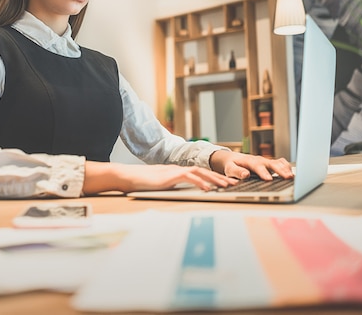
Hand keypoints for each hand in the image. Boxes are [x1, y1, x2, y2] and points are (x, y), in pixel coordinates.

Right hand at [83, 161, 238, 194]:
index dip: (213, 177)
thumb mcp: (160, 185)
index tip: (225, 183)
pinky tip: (207, 189)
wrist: (128, 177)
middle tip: (233, 183)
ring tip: (225, 186)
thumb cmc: (141, 183)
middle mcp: (177, 169)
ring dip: (213, 179)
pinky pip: (188, 177)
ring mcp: (173, 171)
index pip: (199, 172)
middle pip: (203, 171)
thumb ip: (171, 186)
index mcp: (176, 171)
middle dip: (219, 177)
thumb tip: (182, 192)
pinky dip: (199, 182)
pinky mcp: (169, 176)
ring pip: (199, 172)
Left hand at [208, 150, 292, 180]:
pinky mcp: (270, 163)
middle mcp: (259, 160)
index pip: (257, 167)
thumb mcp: (230, 169)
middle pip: (271, 164)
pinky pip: (280, 163)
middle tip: (287, 177)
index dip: (263, 173)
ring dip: (285, 169)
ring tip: (292, 176)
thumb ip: (236, 172)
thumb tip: (245, 175)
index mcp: (249, 161)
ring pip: (278, 163)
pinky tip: (292, 174)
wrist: (233, 159)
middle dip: (280, 170)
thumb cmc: (231, 165)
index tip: (269, 179)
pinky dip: (286, 167)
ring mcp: (266, 161)